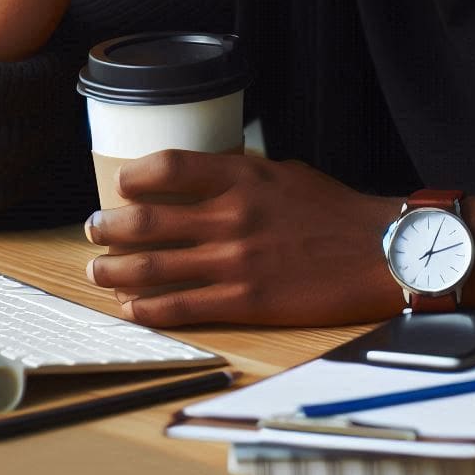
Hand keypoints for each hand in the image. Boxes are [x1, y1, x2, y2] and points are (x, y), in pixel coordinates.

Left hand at [83, 150, 401, 326]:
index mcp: (243, 177)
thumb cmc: (336, 211)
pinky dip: (146, 308)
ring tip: (98, 271)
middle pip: (146, 220)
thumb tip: (207, 178)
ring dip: (114, 270)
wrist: (379, 252)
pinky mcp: (245, 300)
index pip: (169, 166)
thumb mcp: (286, 174)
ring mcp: (235, 261)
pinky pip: (180, 307)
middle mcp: (231, 216)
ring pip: (152, 267)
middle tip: (95, 229)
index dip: (134, 175)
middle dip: (108, 226)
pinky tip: (130, 308)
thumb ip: (242, 175)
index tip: (122, 184)